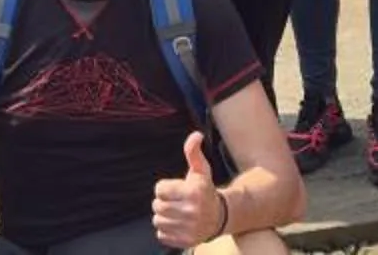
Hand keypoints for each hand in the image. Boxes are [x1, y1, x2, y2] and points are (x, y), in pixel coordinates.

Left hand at [151, 131, 228, 247]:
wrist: (220, 217)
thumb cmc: (205, 191)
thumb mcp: (201, 170)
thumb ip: (193, 152)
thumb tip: (196, 135)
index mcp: (193, 192)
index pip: (159, 189)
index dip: (165, 188)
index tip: (175, 189)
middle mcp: (192, 211)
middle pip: (157, 205)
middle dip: (163, 202)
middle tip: (175, 201)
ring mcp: (188, 228)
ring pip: (158, 220)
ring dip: (164, 216)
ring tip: (176, 212)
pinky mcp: (185, 241)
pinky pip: (161, 235)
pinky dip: (166, 230)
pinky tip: (177, 224)